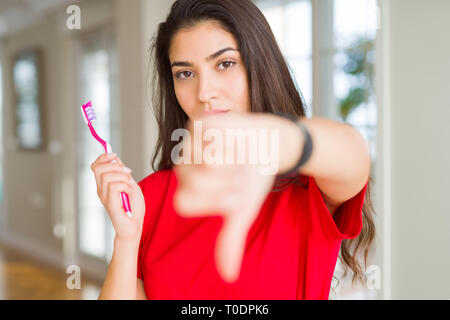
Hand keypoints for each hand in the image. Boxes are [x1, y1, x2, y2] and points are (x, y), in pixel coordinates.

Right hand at [90, 153, 145, 241]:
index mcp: (104, 185)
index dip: (103, 157)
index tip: (114, 155)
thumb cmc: (133, 207)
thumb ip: (121, 172)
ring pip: (107, 176)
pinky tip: (128, 193)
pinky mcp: (110, 203)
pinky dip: (125, 186)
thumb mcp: (129, 183)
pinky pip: (114, 186)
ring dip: (123, 177)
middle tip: (128, 172)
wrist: (135, 225)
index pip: (95, 166)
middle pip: (98, 168)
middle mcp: (101, 190)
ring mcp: (104, 197)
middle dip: (115, 165)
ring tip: (129, 186)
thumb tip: (114, 158)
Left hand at [173, 112, 276, 282]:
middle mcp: (184, 167)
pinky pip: (210, 139)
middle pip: (192, 182)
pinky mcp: (200, 122)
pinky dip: (230, 143)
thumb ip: (231, 238)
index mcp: (189, 189)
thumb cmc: (252, 178)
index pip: (183, 203)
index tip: (235, 196)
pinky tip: (235, 141)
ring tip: (238, 156)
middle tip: (240, 175)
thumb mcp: (243, 210)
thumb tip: (228, 275)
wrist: (270, 146)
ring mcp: (189, 143)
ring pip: (202, 160)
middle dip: (225, 183)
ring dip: (230, 163)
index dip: (212, 201)